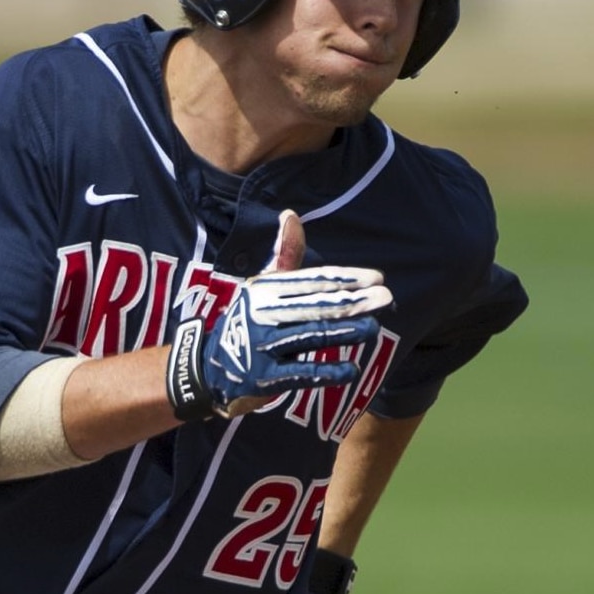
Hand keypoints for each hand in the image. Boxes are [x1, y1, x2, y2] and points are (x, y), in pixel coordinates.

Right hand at [166, 211, 392, 419]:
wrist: (207, 368)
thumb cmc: (245, 322)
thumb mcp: (259, 286)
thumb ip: (284, 255)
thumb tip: (291, 215)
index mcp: (264, 288)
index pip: (311, 280)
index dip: (345, 278)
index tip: (376, 277)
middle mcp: (262, 313)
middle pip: (314, 305)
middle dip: (352, 301)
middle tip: (385, 297)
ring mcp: (261, 346)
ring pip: (310, 335)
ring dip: (343, 331)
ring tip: (373, 326)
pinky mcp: (263, 378)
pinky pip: (300, 374)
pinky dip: (326, 372)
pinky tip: (351, 370)